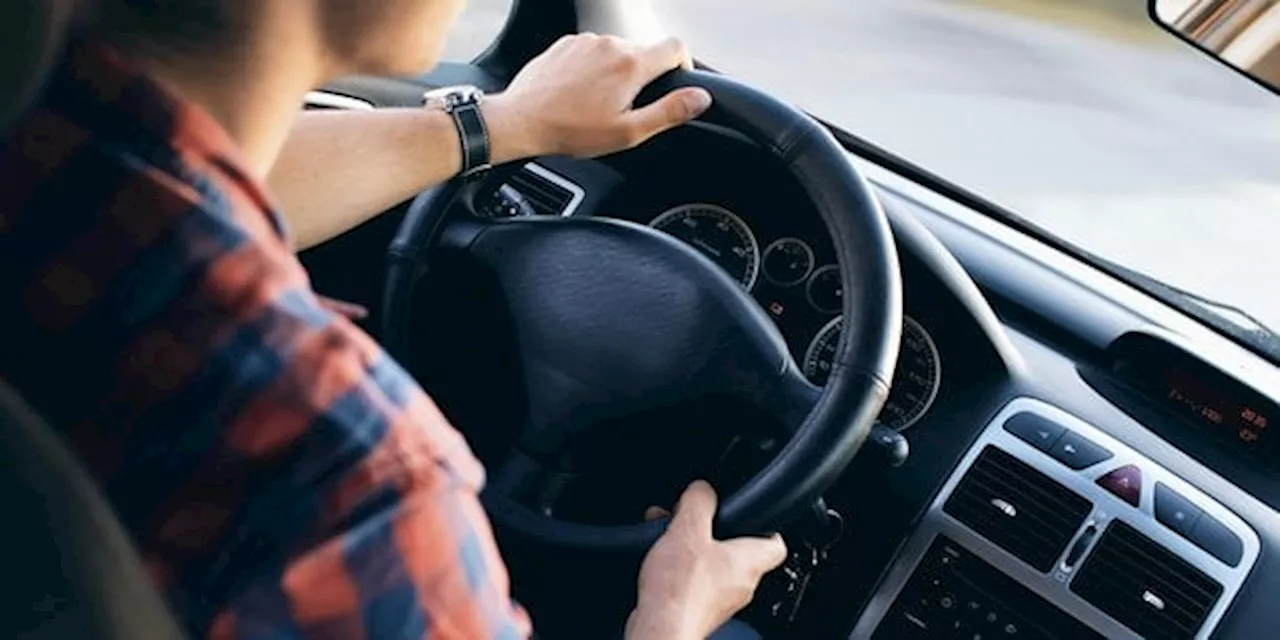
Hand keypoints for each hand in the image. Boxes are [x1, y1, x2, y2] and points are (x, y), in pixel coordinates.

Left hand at [484, 34, 712, 159]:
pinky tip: (579, 94)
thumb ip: (669, 112)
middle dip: (643, 78)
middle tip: (626, 109)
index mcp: (631, 64)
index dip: (682, 66)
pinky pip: (591, 52)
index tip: (674, 84)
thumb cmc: (571, 130)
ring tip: (598, 105)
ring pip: (616, 52)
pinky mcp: (566, 44)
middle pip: (644, 52)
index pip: (676, 47)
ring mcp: (586, 41)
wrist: (521, 121)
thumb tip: (700, 98)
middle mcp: (610, 44)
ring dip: (616, 74)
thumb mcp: (628, 131)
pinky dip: (593, 70)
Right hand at [625, 481, 786, 639]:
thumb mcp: (687, 529)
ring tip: (670, 535)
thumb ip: (699, 502)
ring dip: (693, 547)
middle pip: (738, 550)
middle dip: (714, 531)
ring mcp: (722, 600)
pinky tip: (661, 560)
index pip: (777, 542)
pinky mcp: (701, 610)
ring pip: (714, 565)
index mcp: (750, 561)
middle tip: (695, 519)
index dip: (766, 524)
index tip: (751, 513)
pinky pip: (697, 582)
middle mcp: (742, 583)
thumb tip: (702, 488)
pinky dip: (682, 568)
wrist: (661, 629)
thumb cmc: (679, 590)